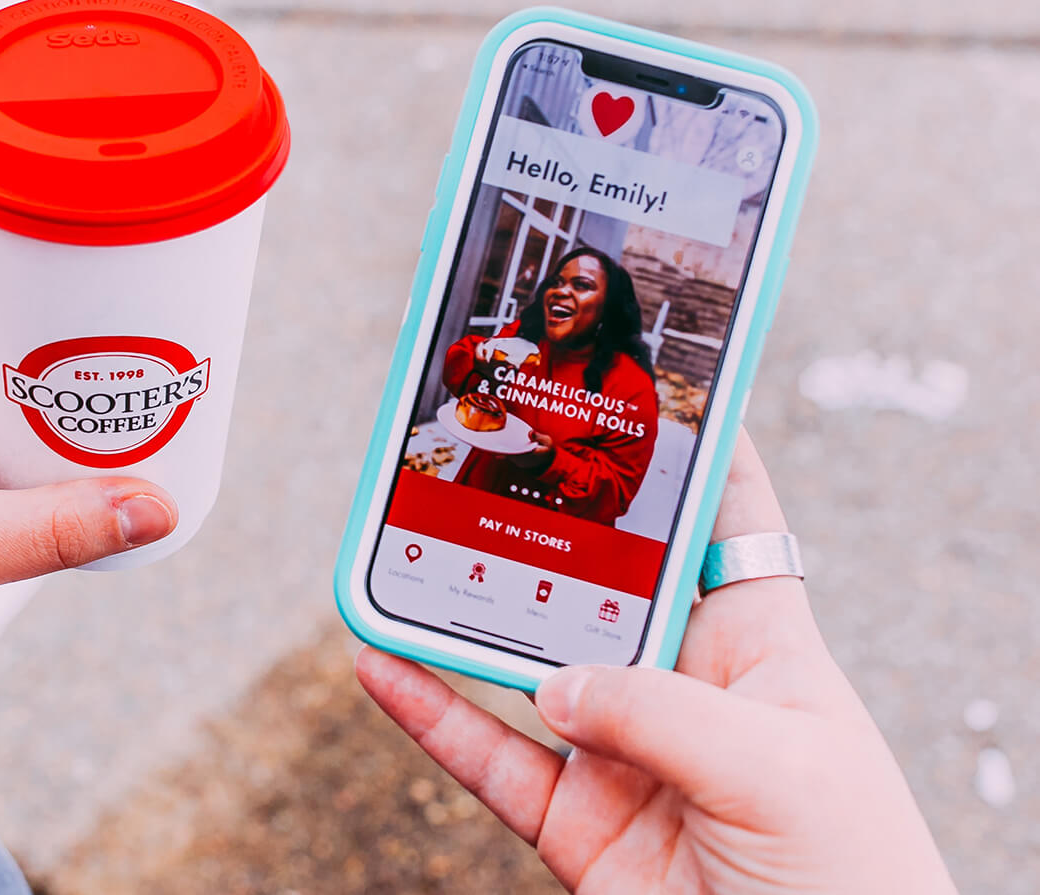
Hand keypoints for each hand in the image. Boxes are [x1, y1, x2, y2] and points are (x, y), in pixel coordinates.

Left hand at [0, 251, 177, 696]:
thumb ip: (58, 530)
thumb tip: (159, 507)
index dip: (40, 247)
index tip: (108, 256)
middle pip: (5, 318)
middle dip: (77, 326)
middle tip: (149, 337)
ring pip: (5, 380)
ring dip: (63, 388)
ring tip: (134, 398)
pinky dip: (39, 437)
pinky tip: (82, 463)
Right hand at [357, 432, 955, 893]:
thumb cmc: (853, 879)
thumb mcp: (779, 771)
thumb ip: (659, 713)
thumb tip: (556, 686)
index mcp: (760, 650)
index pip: (724, 526)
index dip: (690, 455)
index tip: (640, 388)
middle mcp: (683, 689)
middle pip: (596, 585)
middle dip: (542, 528)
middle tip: (482, 459)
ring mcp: (622, 751)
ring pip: (524, 665)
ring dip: (462, 614)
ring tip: (401, 552)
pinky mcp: (575, 821)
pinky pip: (486, 755)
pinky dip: (429, 713)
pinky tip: (381, 667)